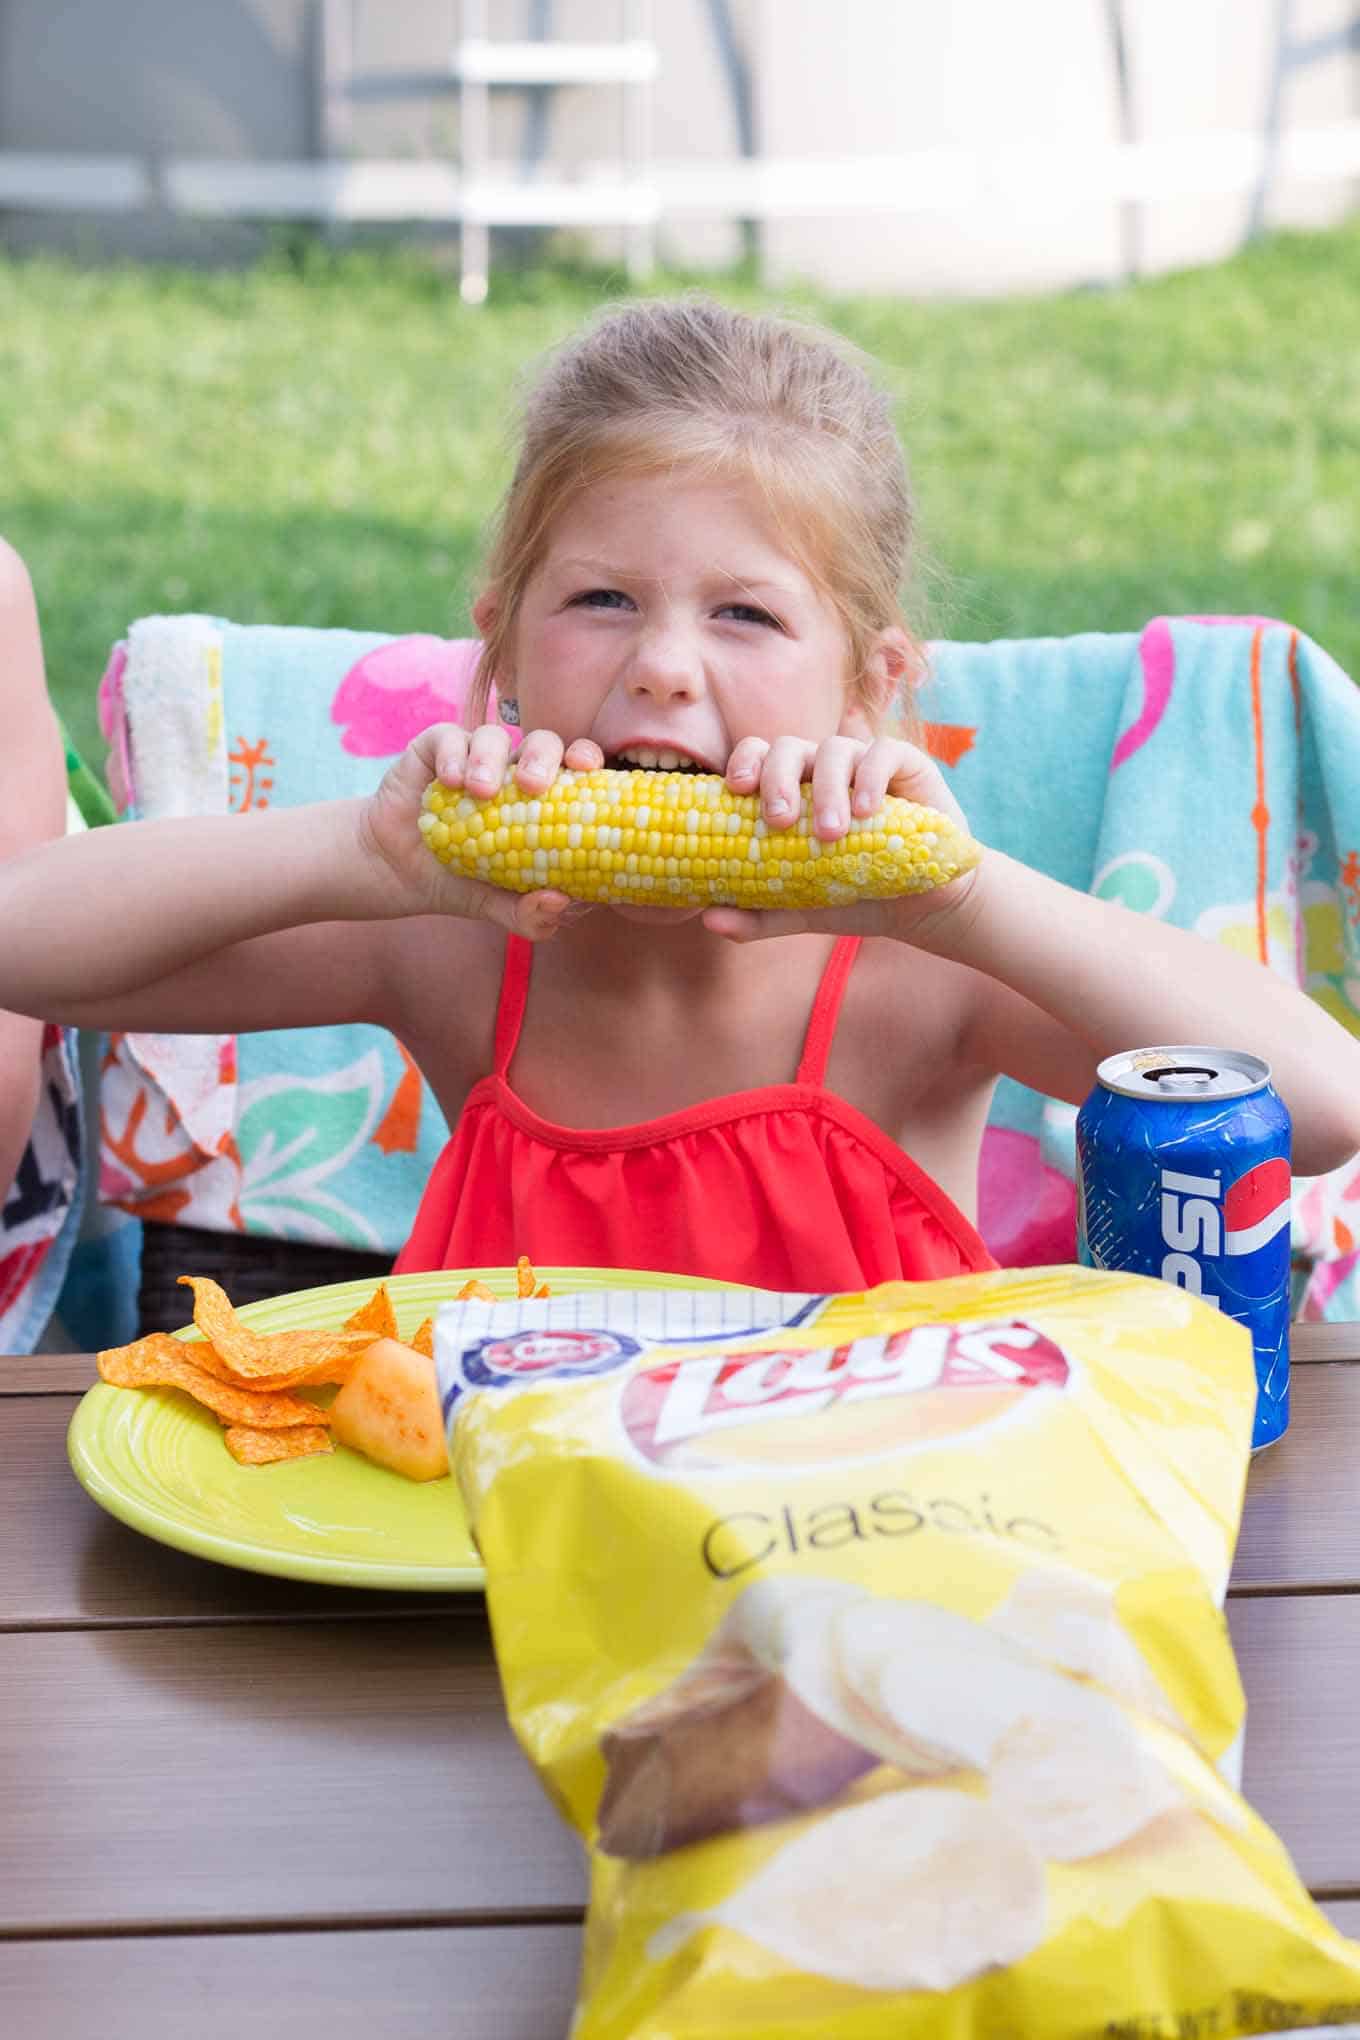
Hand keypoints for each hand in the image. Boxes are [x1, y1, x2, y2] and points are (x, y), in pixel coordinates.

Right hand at [359, 722, 603, 939]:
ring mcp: (474, 757)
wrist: (397, 873)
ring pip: (494, 736)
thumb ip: (529, 914)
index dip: (587, 759)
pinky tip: (449, 782)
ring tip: (480, 792)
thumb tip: (561, 903)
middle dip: (544, 756)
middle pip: (542, 742)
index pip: (575, 768)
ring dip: (491, 759)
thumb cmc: (458, 881)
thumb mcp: (496, 906)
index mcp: (542, 799)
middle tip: (533, 786)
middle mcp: (512, 771)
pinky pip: (449, 737)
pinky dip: (453, 755)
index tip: (589, 770)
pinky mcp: (435, 749)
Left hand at [705, 733, 979, 945]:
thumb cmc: (856, 897)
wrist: (923, 909)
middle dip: (778, 778)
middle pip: (790, 748)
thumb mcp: (802, 911)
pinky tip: (867, 811)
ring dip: (828, 789)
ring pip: (835, 750)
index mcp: (792, 791)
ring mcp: (864, 764)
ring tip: (830, 834)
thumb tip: (708, 919)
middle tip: (779, 820)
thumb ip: (758, 915)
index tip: (735, 790)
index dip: (744, 762)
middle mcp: (823, 770)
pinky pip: (884, 753)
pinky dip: (871, 777)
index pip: (758, 757)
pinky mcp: (907, 765)